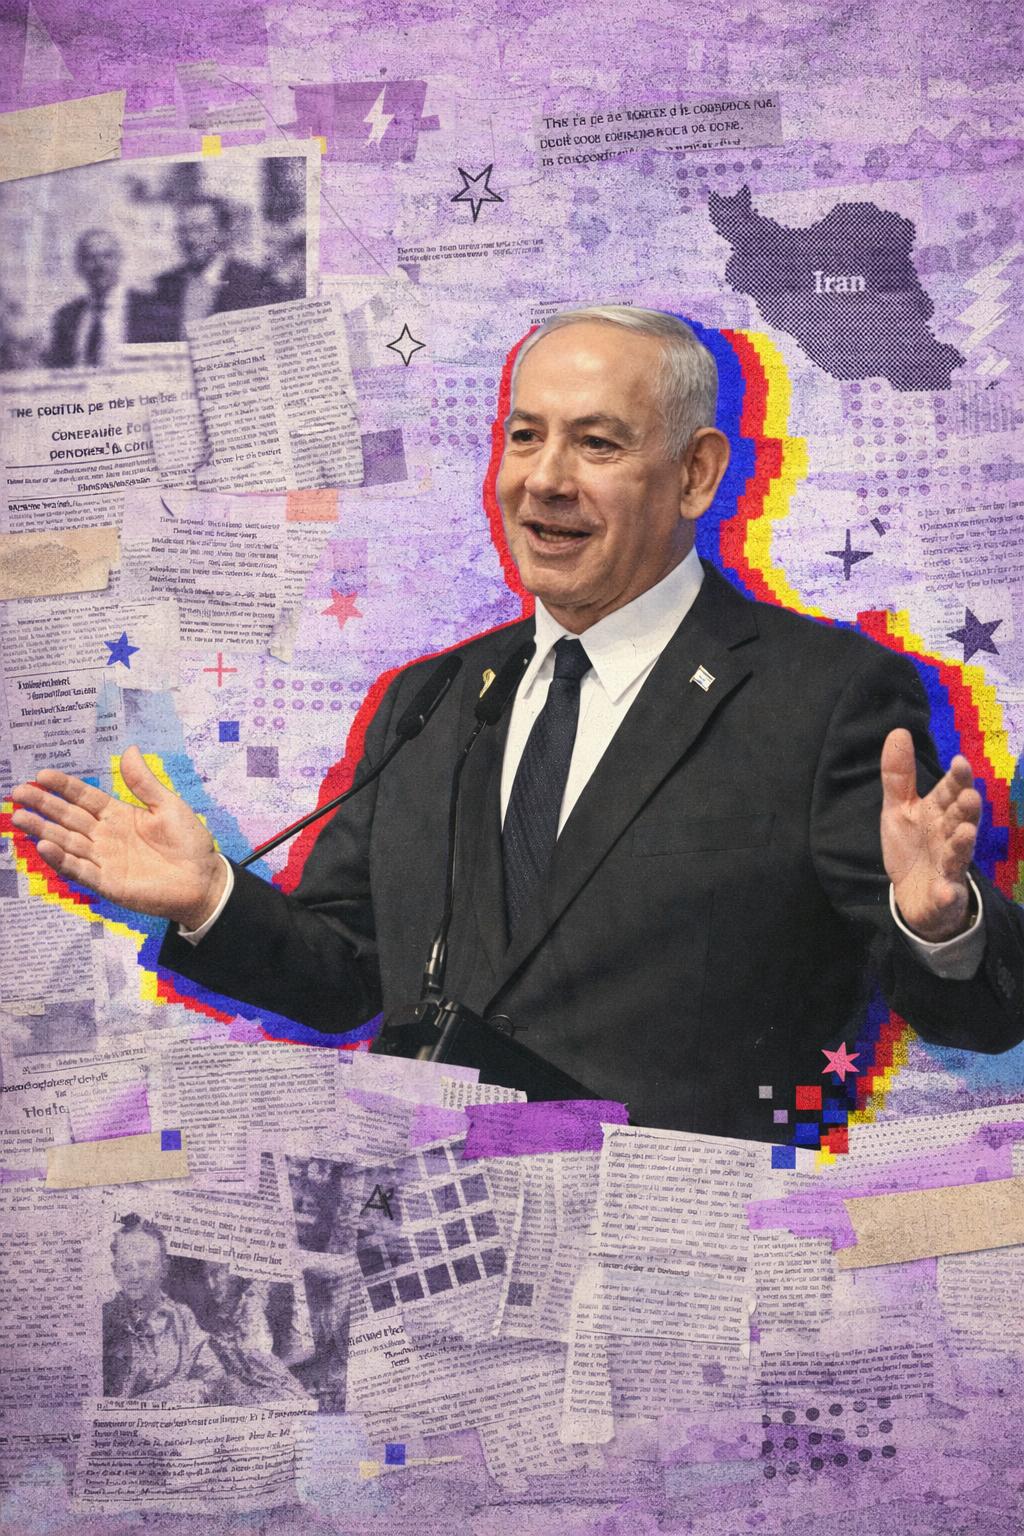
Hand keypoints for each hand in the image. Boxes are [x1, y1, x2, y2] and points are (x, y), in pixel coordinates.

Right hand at [10, 745, 225, 928]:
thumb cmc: (189, 843)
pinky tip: (45, 847)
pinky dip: (62, 860)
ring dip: (43, 831)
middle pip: (68, 818)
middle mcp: (106, 836)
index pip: (85, 798)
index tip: (42, 775)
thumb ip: (144, 783)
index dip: (64, 787)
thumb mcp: (168, 806)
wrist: (205, 880)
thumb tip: (129, 749)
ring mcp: (105, 860)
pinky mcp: (109, 883)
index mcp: (119, 815)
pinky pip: (81, 870)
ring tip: (18, 818)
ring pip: (67, 842)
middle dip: (43, 806)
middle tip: (18, 792)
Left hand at [880, 728, 980, 941]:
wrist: (913, 895)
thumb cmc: (912, 846)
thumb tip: (898, 730)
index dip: (956, 779)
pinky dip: (947, 893)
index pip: (950, 792)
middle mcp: (949, 837)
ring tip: (966, 833)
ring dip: (963, 844)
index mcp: (938, 813)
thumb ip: (899, 775)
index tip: (960, 762)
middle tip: (970, 796)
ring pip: (959, 854)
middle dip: (966, 809)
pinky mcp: (943, 896)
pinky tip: (945, 890)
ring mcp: (949, 867)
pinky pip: (946, 895)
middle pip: (960, 820)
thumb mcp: (899, 809)